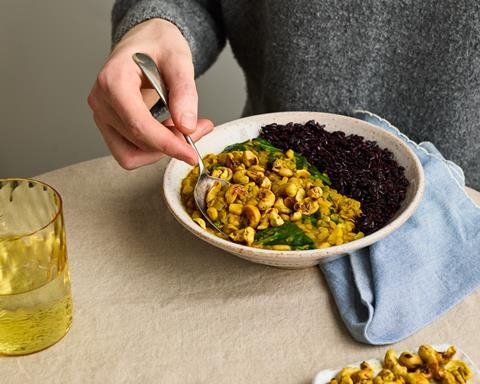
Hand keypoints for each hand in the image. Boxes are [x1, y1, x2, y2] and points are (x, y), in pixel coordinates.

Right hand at [88, 19, 211, 168]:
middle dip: (171, 145)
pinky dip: (152, 149)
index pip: (138, 125)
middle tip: (199, 129)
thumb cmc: (158, 44)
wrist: (146, 41)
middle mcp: (101, 101)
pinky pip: (129, 152)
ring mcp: (102, 115)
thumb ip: (184, 92)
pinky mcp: (108, 125)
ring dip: (161, 150)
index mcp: (113, 81)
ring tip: (181, 128)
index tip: (191, 155)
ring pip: (131, 155)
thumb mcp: (179, 59)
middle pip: (138, 142)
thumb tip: (186, 126)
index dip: (167, 144)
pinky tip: (167, 131)